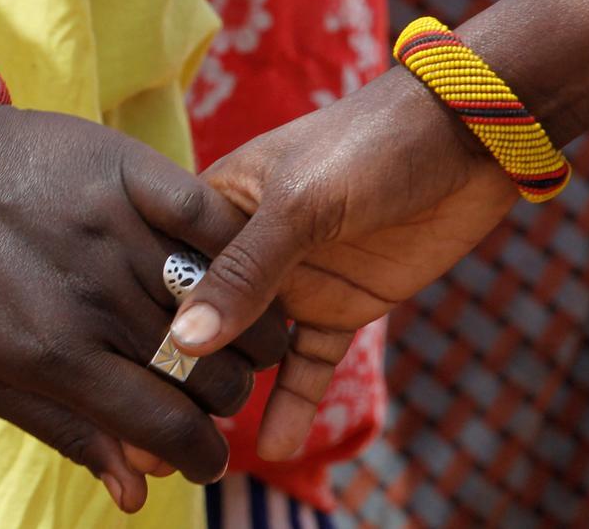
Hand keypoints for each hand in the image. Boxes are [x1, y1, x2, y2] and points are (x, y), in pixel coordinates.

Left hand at [0, 106, 287, 511]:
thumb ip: (65, 430)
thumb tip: (138, 495)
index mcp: (57, 356)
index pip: (166, 426)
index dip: (201, 456)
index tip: (207, 459)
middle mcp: (95, 297)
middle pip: (208, 370)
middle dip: (224, 401)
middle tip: (212, 395)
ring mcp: (117, 229)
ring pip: (228, 300)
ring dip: (246, 332)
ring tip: (233, 338)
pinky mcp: (130, 172)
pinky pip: (214, 218)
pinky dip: (239, 251)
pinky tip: (236, 271)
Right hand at [169, 68, 516, 458]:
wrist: (468, 138)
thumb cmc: (369, 145)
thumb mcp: (300, 203)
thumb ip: (243, 272)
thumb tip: (183, 342)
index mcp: (220, 203)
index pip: (166, 267)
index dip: (146, 317)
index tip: (120, 373)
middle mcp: (248, 245)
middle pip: (207, 317)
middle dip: (187, 368)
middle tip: (156, 431)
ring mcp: (296, 279)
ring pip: (254, 348)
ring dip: (235, 390)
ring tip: (206, 449)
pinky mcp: (341, 305)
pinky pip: (309, 364)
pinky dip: (295, 402)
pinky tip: (275, 446)